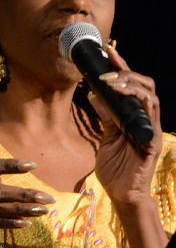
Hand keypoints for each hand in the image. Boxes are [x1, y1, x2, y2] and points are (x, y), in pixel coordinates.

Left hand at [88, 47, 162, 204]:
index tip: (107, 52)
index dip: (121, 68)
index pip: (130, 86)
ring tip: (111, 80)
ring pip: (150, 95)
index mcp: (132, 116)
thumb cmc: (115, 169)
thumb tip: (95, 94)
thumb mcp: (105, 139)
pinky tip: (123, 95)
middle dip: (125, 72)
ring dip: (130, 84)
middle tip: (106, 67)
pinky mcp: (152, 140)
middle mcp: (144, 118)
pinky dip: (138, 102)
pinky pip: (150, 115)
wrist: (122, 194)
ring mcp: (150, 128)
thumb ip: (104, 118)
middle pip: (144, 85)